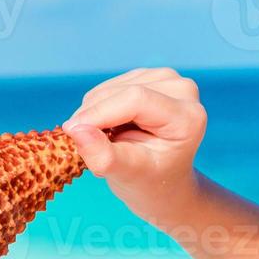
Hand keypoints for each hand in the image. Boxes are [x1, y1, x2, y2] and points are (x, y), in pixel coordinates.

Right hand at [63, 67, 206, 228]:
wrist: (162, 179)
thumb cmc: (149, 181)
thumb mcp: (127, 175)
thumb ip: (103, 156)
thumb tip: (75, 130)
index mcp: (187, 117)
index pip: (135, 99)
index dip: (98, 113)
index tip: (71, 132)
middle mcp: (182, 89)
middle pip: (121, 90)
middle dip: (93, 116)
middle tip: (90, 148)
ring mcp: (167, 79)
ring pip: (110, 88)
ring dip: (94, 114)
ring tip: (105, 142)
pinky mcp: (149, 76)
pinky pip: (108, 87)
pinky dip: (98, 108)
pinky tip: (110, 129)